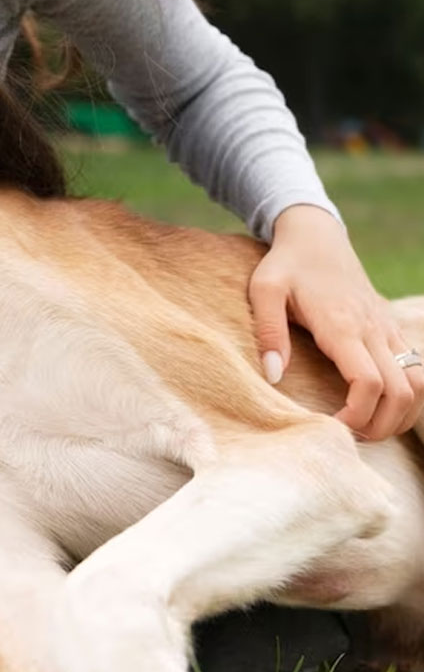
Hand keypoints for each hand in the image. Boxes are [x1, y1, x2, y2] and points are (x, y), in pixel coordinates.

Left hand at [249, 204, 423, 440]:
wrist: (316, 235)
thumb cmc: (286, 264)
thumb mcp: (264, 290)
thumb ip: (269, 332)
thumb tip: (274, 376)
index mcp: (343, 325)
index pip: (369, 384)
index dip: (357, 415)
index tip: (331, 427)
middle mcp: (374, 330)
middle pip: (402, 393)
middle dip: (381, 425)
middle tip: (349, 436)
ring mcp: (388, 329)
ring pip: (418, 383)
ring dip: (401, 413)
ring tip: (367, 425)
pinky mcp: (391, 329)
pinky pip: (417, 368)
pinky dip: (408, 395)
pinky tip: (380, 405)